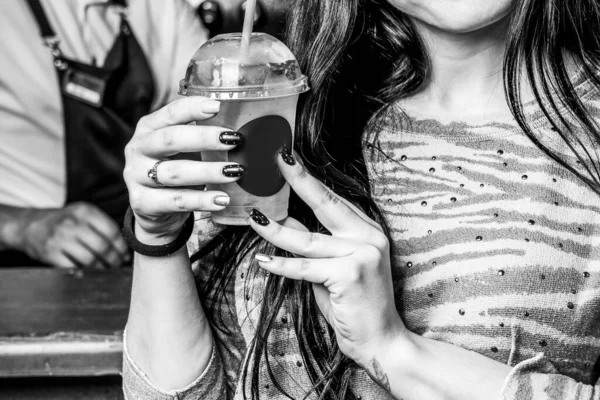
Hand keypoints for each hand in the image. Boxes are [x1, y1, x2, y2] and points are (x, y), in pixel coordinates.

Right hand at [20, 202, 128, 268]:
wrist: (30, 226)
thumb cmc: (65, 222)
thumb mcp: (83, 215)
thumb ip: (103, 227)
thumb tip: (125, 252)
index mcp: (85, 211)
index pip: (111, 231)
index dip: (121, 247)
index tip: (125, 256)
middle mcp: (72, 223)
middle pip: (102, 247)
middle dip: (114, 260)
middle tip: (118, 266)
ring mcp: (59, 238)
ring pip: (89, 259)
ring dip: (102, 269)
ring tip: (107, 271)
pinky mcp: (49, 253)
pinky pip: (73, 267)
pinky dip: (84, 273)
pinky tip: (89, 273)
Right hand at [124, 97, 243, 241]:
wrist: (152, 209)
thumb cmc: (173, 170)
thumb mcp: (182, 149)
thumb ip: (201, 137)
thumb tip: (241, 129)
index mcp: (149, 128)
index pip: (170, 113)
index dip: (193, 108)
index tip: (218, 106)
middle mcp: (139, 149)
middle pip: (170, 139)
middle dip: (204, 138)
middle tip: (234, 140)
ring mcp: (136, 176)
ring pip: (174, 172)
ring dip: (208, 172)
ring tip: (235, 172)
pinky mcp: (143, 203)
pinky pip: (176, 201)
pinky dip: (201, 200)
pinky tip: (222, 199)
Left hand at [250, 151, 405, 370]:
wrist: (382, 341)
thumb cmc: (355, 306)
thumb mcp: (332, 269)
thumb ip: (313, 246)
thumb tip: (285, 222)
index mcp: (367, 231)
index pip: (334, 200)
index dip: (310, 180)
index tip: (290, 161)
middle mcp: (368, 237)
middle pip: (325, 203)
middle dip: (299, 180)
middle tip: (278, 161)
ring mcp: (362, 254)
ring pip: (306, 240)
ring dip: (275, 231)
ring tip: (254, 219)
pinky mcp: (350, 274)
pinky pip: (305, 267)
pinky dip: (281, 265)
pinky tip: (263, 259)